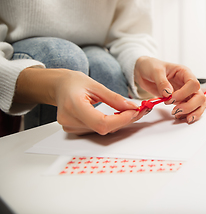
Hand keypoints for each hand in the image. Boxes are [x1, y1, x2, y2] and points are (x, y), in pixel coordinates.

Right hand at [15, 68, 144, 134]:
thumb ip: (114, 98)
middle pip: (104, 128)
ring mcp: (71, 127)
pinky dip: (111, 124)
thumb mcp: (95, 85)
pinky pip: (97, 130)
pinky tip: (118, 115)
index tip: (134, 111)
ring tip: (129, 111)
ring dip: (119, 123)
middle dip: (124, 120)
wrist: (58, 86)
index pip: (102, 123)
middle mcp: (70, 120)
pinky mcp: (74, 130)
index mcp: (73, 106)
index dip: (121, 120)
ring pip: (103, 131)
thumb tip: (132, 107)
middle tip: (138, 110)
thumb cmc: (73, 82)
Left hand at [134, 56, 205, 122]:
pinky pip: (191, 109)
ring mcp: (186, 92)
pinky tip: (178, 116)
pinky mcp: (182, 100)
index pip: (193, 84)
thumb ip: (162, 81)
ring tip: (179, 116)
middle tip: (175, 111)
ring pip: (199, 104)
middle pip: (200, 96)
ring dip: (192, 112)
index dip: (184, 93)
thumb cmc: (151, 67)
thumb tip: (168, 93)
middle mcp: (188, 83)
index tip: (171, 98)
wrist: (145, 72)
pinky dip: (187, 115)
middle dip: (190, 106)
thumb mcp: (155, 71)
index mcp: (184, 72)